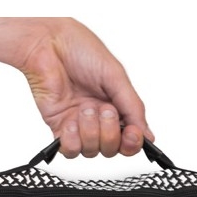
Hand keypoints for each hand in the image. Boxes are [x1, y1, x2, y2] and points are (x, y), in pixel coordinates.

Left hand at [17, 19, 153, 158]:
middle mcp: (99, 119)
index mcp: (116, 106)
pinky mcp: (59, 128)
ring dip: (90, 132)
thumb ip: (133, 108)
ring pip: (92, 151)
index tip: (132, 134)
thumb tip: (148, 135)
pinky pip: (70, 150)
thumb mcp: (115, 76)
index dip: (132, 143)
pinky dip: (72, 140)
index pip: (129, 139)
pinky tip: (70, 122)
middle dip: (110, 133)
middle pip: (111, 149)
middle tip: (104, 109)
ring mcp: (79, 125)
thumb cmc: (80, 51)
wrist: (48, 44)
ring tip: (84, 109)